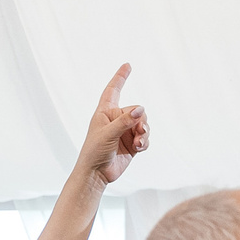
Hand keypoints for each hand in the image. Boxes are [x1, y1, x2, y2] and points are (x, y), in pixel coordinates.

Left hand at [75, 63, 146, 185]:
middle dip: (140, 121)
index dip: (120, 77)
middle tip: (139, 131)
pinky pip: (145, 137)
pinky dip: (145, 142)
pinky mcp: (132, 144)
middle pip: (137, 110)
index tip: (128, 65)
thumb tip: (140, 109)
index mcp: (105, 112)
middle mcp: (116, 119)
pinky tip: (139, 148)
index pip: (113, 90)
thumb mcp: (108, 134)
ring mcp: (125, 131)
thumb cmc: (94, 151)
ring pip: (143, 124)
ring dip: (144, 133)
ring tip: (139, 143)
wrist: (97, 173)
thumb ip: (125, 121)